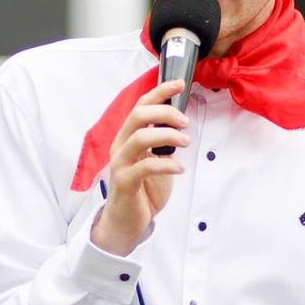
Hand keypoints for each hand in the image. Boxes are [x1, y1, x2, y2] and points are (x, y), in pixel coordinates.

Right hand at [91, 80, 188, 257]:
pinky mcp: (125, 182)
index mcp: (127, 137)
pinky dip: (166, 165)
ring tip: (185, 143)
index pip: (140, 106)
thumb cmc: (142, 189)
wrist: (125, 222)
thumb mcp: (155, 159)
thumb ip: (162, 142)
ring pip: (140, 138)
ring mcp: (120, 164)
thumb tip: (181, 122)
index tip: (180, 83)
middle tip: (185, 122)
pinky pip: (145, 167)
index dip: (159, 92)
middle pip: (138, 116)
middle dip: (165, 112)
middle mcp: (120, 146)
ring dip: (167, 136)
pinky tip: (179, 169)